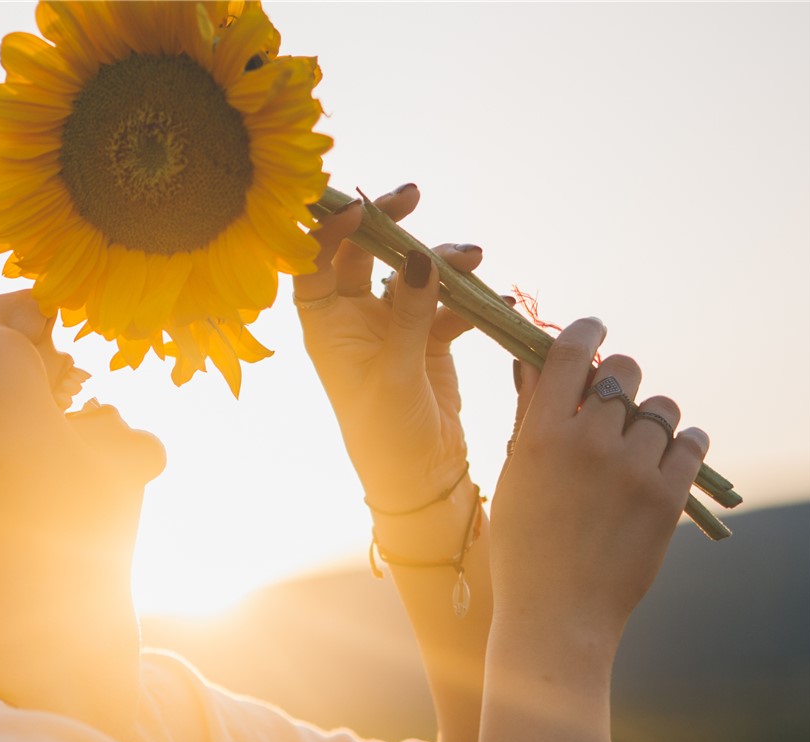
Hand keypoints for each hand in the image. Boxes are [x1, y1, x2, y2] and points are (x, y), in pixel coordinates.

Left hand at [292, 183, 490, 510]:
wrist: (421, 478)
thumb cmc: (388, 434)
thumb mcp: (395, 374)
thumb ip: (406, 316)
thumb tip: (418, 260)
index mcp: (326, 327)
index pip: (314, 265)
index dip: (329, 232)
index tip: (360, 209)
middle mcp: (353, 319)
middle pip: (362, 255)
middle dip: (387, 224)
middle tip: (411, 196)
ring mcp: (392, 326)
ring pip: (412, 274)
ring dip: (441, 261)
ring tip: (473, 258)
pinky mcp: (428, 338)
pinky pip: (449, 304)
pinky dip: (471, 298)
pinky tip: (495, 300)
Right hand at [491, 318, 709, 650]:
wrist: (557, 614)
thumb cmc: (523, 546)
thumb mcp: (514, 477)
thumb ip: (531, 415)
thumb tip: (536, 360)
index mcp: (540, 436)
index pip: (571, 352)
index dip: (586, 331)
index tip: (592, 329)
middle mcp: (588, 443)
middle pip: (625, 370)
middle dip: (620, 378)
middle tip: (612, 403)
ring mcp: (632, 469)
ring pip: (662, 407)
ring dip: (651, 418)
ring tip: (636, 445)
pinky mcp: (667, 495)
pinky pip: (692, 440)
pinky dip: (681, 443)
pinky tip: (663, 459)